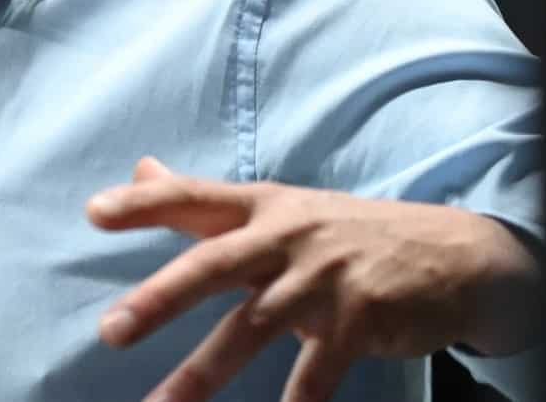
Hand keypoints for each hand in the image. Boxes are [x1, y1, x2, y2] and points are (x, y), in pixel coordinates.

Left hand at [87, 157, 543, 401]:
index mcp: (261, 207)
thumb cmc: (346, 232)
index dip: (144, 202)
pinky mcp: (359, 320)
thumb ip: (204, 197)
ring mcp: (323, 279)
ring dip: (204, 372)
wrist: (452, 254)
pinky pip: (316, 371)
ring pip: (252, 328)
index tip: (93, 213)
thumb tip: (141, 167)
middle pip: (212, 264)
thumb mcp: (277, 205)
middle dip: (160, 298)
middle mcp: (286, 237)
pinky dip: (295, 401)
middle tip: (111, 329)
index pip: (193, 197)